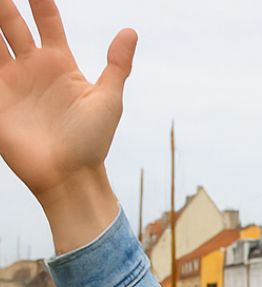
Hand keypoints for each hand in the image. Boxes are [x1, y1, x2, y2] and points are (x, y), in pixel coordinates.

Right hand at [0, 0, 133, 247]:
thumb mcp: (109, 100)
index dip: (41, 2)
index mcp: (59, 63)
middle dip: (3, 6)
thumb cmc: (93, 141)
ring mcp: (10, 82)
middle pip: (11, 24)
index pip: (47, 22)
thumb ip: (117, 65)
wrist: (69, 176)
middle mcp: (32, 68)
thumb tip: (130, 31)